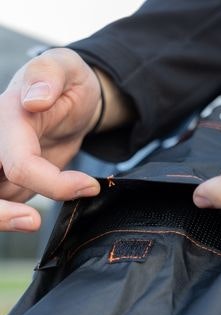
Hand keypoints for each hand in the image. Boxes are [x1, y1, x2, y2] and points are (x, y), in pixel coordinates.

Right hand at [0, 48, 102, 231]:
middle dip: (0, 214)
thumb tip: (37, 99)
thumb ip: (49, 74)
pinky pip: (6, 203)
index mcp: (4, 119)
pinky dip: (13, 217)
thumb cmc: (66, 80)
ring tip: (31, 222)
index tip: (90, 185)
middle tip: (32, 222)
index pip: (19, 164)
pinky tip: (32, 216)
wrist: (68, 98)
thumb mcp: (65, 65)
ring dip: (4, 219)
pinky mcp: (6, 179)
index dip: (53, 182)